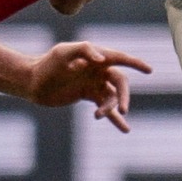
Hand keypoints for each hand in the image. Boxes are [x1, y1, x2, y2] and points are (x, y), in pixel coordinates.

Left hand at [24, 42, 151, 130]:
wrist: (32, 82)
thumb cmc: (47, 64)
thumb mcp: (63, 52)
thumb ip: (84, 50)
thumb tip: (102, 60)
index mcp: (96, 56)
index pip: (120, 58)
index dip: (135, 64)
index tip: (149, 70)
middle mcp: (98, 69)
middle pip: (120, 83)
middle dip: (124, 96)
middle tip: (123, 109)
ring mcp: (94, 83)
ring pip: (112, 97)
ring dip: (111, 108)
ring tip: (98, 115)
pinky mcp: (88, 96)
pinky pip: (105, 107)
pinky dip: (114, 118)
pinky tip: (125, 129)